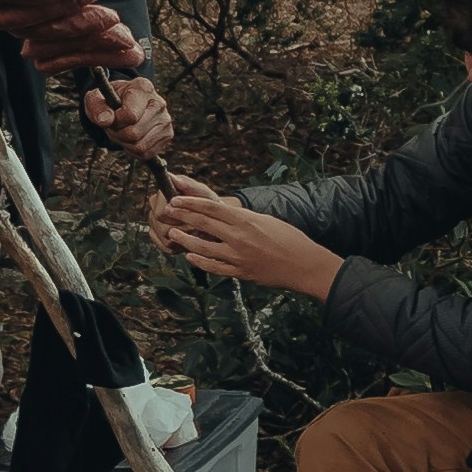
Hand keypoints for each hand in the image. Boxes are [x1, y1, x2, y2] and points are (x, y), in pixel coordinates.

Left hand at [77, 71, 172, 160]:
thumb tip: (105, 120)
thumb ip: (97, 107)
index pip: (129, 115)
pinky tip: (131, 138)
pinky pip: (146, 153)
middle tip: (113, 126)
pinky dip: (133, 150)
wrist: (124, 104)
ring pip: (139, 146)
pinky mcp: (167, 134)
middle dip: (117, 134)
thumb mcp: (96, 99)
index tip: (110, 117)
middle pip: (134, 133)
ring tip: (122, 130)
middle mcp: (159, 103)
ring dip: (124, 143)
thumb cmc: (109, 101)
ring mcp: (165, 120)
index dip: (114, 122)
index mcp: (143, 88)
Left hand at [149, 178, 338, 299]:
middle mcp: (238, 237)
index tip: (176, 199)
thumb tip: (226, 216)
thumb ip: (244, 218)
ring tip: (172, 234)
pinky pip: (214, 267)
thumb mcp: (266, 220)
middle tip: (167, 211)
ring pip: (202, 247)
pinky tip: (190, 256)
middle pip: (203, 224)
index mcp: (245, 220)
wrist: (304, 264)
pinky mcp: (240, 273)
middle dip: (182, 216)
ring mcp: (237, 257)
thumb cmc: (289, 239)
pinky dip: (200, 261)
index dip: (190, 203)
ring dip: (185, 240)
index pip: (211, 208)